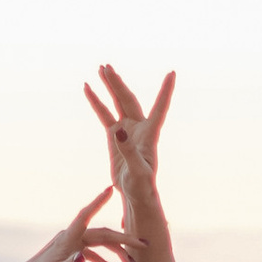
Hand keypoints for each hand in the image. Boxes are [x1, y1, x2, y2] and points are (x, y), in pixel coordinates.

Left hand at [0, 193, 131, 261]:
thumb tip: (82, 258)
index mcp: (66, 240)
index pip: (84, 216)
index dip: (97, 202)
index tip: (110, 189)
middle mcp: (69, 239)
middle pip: (101, 234)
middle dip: (123, 239)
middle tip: (143, 246)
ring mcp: (70, 246)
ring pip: (99, 244)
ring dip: (116, 253)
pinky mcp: (70, 255)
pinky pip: (92, 254)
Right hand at [85, 64, 174, 208]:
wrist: (135, 194)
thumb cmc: (142, 185)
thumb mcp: (137, 170)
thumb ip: (128, 149)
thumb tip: (118, 130)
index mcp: (149, 133)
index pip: (160, 107)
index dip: (166, 91)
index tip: (172, 74)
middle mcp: (139, 127)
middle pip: (128, 99)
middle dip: (118, 83)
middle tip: (107, 67)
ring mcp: (126, 129)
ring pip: (117, 102)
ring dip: (110, 86)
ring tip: (101, 68)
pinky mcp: (114, 136)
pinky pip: (104, 114)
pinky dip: (97, 102)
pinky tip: (89, 89)